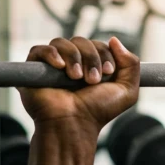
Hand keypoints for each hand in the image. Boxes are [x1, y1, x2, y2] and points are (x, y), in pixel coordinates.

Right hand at [17, 36, 140, 128]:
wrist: (74, 125)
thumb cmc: (97, 112)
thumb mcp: (126, 91)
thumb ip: (131, 65)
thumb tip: (115, 40)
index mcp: (90, 65)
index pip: (97, 44)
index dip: (105, 53)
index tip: (108, 72)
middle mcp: (71, 63)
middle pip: (81, 41)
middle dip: (91, 57)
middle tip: (93, 80)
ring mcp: (51, 65)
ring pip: (62, 42)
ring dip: (74, 57)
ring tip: (76, 78)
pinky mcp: (34, 69)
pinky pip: (39, 49)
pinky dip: (51, 54)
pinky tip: (60, 67)